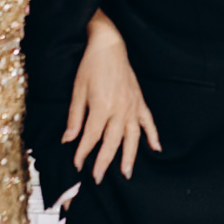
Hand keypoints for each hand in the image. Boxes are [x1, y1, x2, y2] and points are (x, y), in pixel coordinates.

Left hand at [64, 14, 160, 184]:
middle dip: (104, 162)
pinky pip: (148, 122)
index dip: (83, 152)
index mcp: (102, 106)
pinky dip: (153, 136)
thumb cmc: (90, 66)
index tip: (77, 164)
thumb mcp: (77, 91)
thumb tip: (68, 140)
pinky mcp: (140, 101)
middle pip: (112, 142)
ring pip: (133, 137)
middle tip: (98, 178)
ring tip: (126, 173)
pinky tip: (156, 149)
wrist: (109, 45)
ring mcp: (132, 106)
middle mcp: (120, 109)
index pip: (91, 137)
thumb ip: (74, 118)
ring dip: (130, 156)